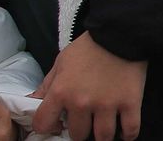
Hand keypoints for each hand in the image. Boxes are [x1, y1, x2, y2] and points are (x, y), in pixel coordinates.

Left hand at [33, 31, 147, 139]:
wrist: (120, 32)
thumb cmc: (89, 47)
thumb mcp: (61, 62)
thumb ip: (47, 85)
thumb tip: (32, 102)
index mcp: (61, 92)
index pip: (43, 125)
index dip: (48, 127)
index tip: (56, 124)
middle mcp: (82, 103)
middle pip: (77, 134)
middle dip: (80, 130)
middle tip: (85, 122)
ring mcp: (107, 105)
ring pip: (103, 137)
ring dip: (102, 135)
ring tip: (103, 128)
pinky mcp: (130, 103)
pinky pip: (130, 130)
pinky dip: (128, 135)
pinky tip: (124, 132)